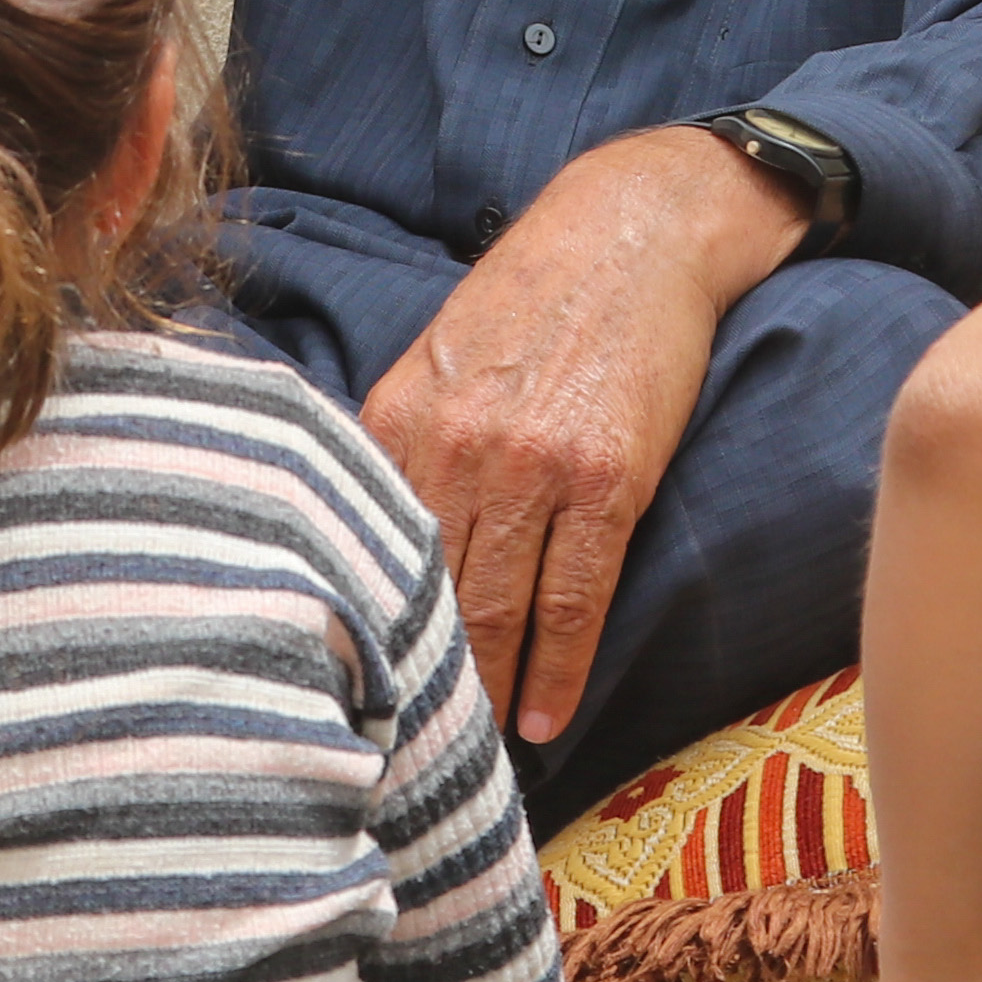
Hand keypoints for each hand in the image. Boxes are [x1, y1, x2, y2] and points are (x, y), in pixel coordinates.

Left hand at [364, 127, 807, 744]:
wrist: (634, 231)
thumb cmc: (533, 296)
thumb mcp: (438, 355)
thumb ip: (398, 441)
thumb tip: (358, 532)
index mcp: (398, 416)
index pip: (362, 552)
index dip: (356, 635)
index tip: (348, 697)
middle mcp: (456, 444)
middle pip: (425, 596)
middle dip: (415, 681)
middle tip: (404, 749)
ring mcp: (534, 464)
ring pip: (496, 610)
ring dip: (488, 693)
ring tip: (474, 750)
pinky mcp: (608, 478)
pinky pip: (576, 598)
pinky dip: (559, 668)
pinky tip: (546, 717)